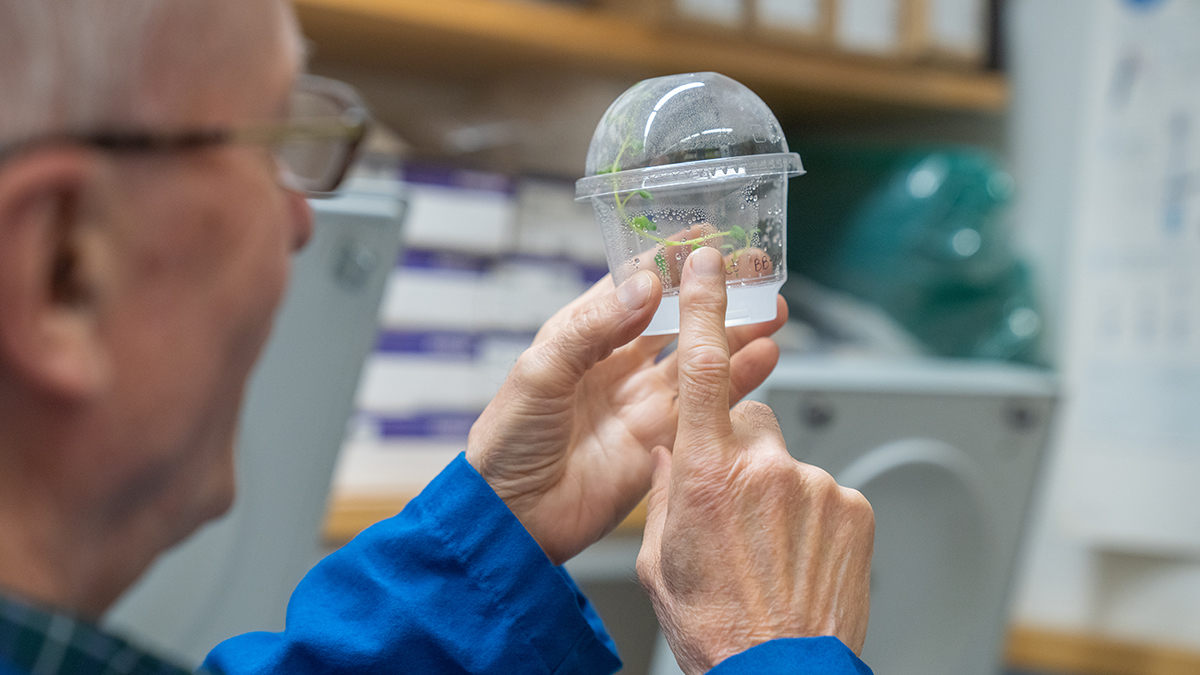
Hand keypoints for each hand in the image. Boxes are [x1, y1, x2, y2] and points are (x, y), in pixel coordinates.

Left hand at [466, 269, 787, 564]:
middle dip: (718, 295)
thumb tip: (644, 285)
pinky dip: (739, 381)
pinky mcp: (662, 441)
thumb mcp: (540, 370)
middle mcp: (618, 365)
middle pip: (679, 320)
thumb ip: (593, 327)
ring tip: (774, 310)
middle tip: (757, 271)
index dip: (670, 260)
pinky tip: (765, 357)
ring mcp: (643, 403)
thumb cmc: (507, 441)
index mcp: (583, 336)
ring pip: (702, 359)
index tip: (707, 237)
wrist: (513, 518)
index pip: (634, 286)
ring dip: (738, 333)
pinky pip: (708, 405)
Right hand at [636, 248, 874, 674]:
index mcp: (705, 476)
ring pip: (787, 462)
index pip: (700, 370)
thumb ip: (667, 491)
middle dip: (738, 449)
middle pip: (750, 421)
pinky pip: (823, 489)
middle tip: (733, 508)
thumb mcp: (660, 559)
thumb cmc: (715, 627)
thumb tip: (673, 455)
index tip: (707, 266)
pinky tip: (798, 556)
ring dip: (776, 491)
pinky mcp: (854, 507)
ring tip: (768, 549)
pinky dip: (810, 513)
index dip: (703, 309)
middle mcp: (764, 470)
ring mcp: (816, 486)